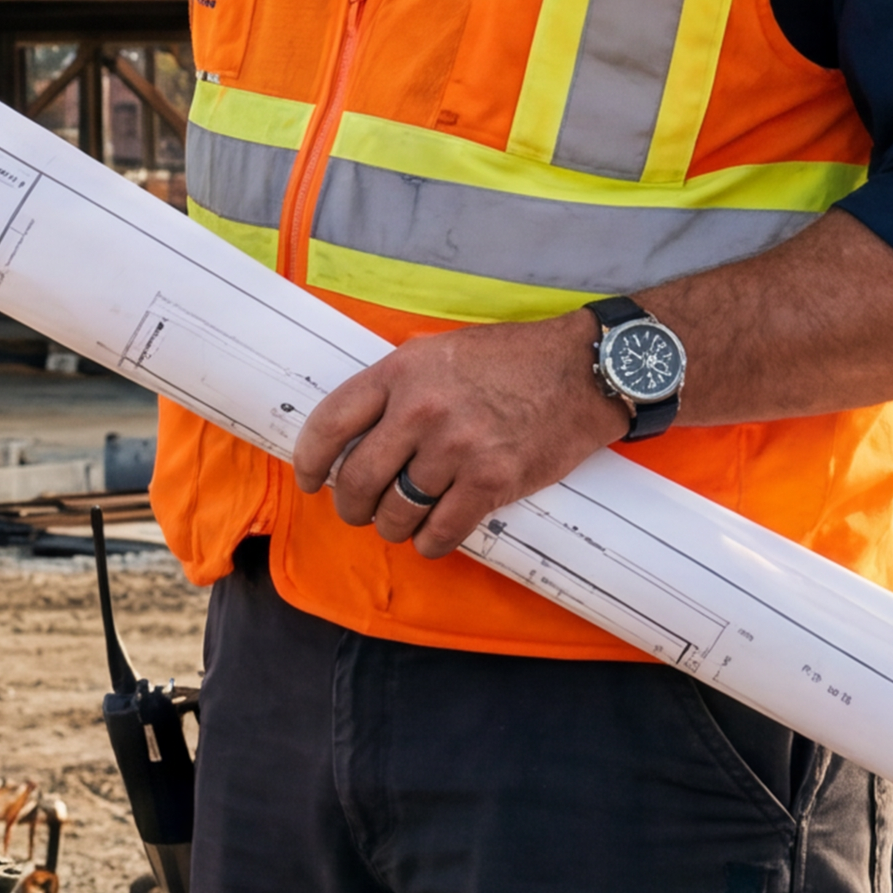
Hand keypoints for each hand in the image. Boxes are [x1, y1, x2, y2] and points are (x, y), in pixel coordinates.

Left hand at [291, 314, 632, 559]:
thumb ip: (396, 385)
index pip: (329, 425)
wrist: (583, 371)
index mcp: (401, 372)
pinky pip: (441, 531)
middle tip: (358, 511)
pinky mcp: (492, 481)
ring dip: (391, 527)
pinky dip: (430, 542)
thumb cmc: (510, 360)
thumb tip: (356, 428)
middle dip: (351, 505)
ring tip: (398, 523)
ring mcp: (457, 448)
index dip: (309, 461)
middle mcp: (422, 411)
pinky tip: (431, 537)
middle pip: (357, 478)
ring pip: (397, 512)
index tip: (310, 480)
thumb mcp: (439, 350)